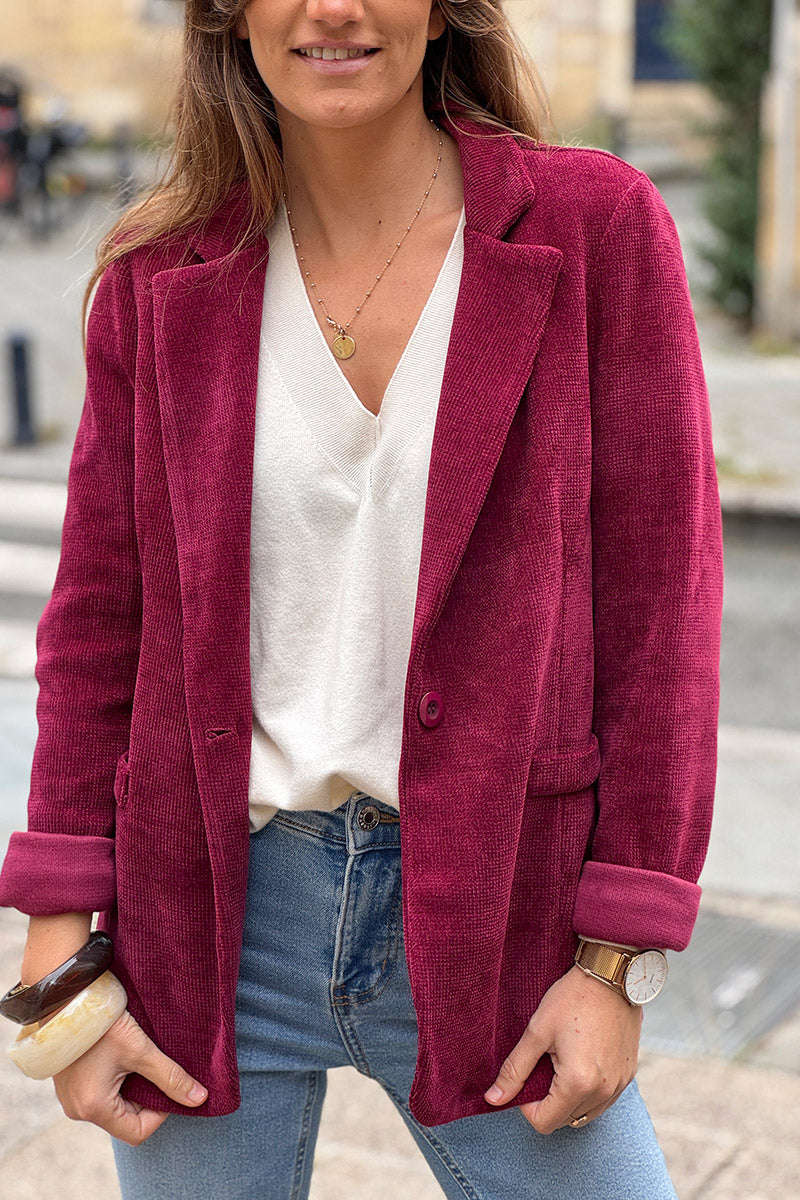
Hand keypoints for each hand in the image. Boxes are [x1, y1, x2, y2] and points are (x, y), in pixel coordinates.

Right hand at [53, 1010, 207, 1145]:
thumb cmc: (102, 1024)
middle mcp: (78, 1110)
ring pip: (115, 1106)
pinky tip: (124, 1057)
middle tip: (157, 1068)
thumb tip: (200, 1098)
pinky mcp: (71, 1085)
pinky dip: (118, 1082)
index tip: (168, 1084)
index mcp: (94, 1108)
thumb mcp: (140, 1050)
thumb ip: (170, 1076)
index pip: (138, 1132)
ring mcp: (71, 1098)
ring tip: (140, 1060)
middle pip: (126, 1120)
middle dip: (147, 1098)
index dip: (160, 1113)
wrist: (67, 998)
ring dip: (133, 1088)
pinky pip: (101, 1094)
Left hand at [484, 964, 641, 1133]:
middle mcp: (603, 1091)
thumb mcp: (537, 1031)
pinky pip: (604, 1099)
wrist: (612, 975)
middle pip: (566, 1120)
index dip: (527, 1106)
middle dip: (548, 1102)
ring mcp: (619, 1084)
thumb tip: (493, 1099)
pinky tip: (581, 1062)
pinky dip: (588, 1092)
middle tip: (542, 1067)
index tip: (525, 1078)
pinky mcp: (629, 1074)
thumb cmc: (572, 998)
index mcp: (578, 1083)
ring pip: (586, 1113)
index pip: (544, 1122)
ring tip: (561, 1063)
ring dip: (569, 1100)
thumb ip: (515, 1069)